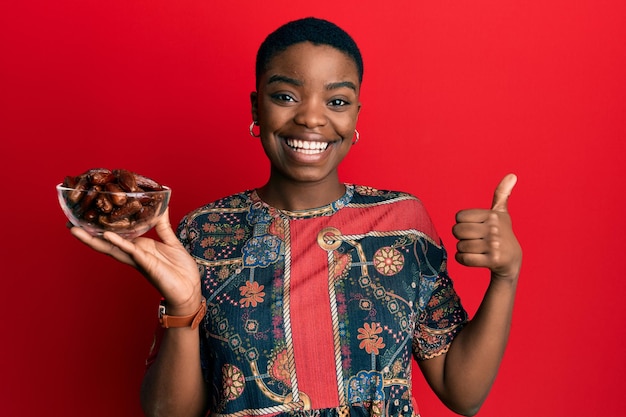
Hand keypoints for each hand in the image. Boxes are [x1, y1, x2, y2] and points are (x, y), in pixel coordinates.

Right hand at [70, 209, 200, 311]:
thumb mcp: (171, 241)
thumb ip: (163, 225)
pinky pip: (131, 251)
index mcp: (139, 246)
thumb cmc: (180, 269)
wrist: (189, 289)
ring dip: (95, 240)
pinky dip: (120, 243)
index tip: (86, 217)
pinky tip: (108, 235)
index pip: (117, 236)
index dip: (102, 227)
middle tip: (69, 225)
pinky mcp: (146, 264)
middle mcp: (134, 253)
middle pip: (106, 243)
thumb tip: (161, 206)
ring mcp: (138, 259)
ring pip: (112, 248)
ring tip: (77, 230)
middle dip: (88, 235)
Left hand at [452, 174, 521, 279]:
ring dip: (463, 249)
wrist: (512, 260)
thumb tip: (512, 175)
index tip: (474, 226)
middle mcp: (494, 229)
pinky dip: (462, 259)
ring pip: (460, 246)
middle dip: (460, 237)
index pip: (459, 216)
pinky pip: (464, 258)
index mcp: (492, 215)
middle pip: (457, 231)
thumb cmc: (502, 233)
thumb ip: (502, 194)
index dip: (462, 223)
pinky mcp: (492, 260)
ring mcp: (494, 245)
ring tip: (475, 249)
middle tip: (472, 239)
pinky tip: (471, 257)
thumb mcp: (501, 213)